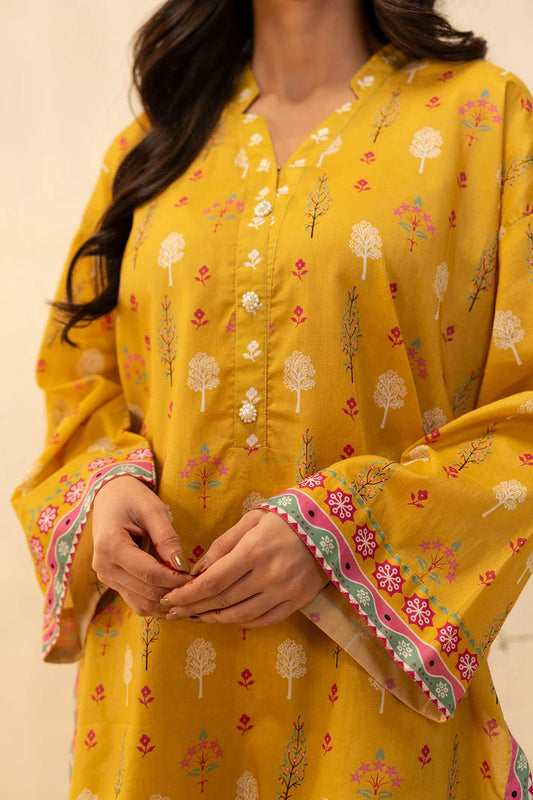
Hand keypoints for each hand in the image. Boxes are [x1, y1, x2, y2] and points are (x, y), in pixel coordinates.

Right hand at [92, 475, 189, 615]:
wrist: (110, 498)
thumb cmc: (132, 498)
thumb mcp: (152, 510)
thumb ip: (167, 538)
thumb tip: (182, 566)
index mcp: (111, 545)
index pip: (149, 573)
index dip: (175, 579)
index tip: (195, 576)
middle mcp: (104, 566)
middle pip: (145, 592)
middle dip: (173, 591)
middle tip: (197, 585)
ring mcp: (106, 577)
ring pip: (141, 603)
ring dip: (166, 602)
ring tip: (188, 592)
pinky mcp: (112, 582)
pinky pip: (136, 602)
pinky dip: (156, 603)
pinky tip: (174, 595)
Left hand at [160, 509, 328, 625]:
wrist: (330, 525)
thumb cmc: (285, 518)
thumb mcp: (251, 520)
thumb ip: (223, 545)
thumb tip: (197, 570)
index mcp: (254, 551)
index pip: (213, 581)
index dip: (188, 594)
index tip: (169, 599)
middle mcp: (269, 575)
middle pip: (223, 601)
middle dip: (194, 608)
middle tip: (173, 613)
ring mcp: (285, 592)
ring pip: (241, 616)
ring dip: (214, 619)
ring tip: (195, 617)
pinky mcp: (298, 602)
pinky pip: (264, 620)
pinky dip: (242, 622)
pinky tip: (226, 618)